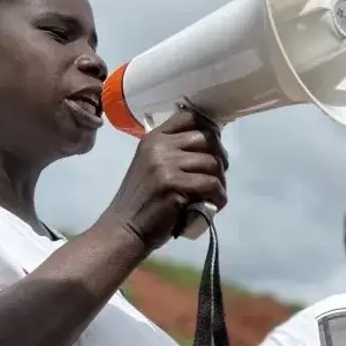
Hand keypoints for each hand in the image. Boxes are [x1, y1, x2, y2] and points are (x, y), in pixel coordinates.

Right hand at [99, 106, 227, 251]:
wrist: (125, 228)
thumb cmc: (143, 201)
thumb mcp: (152, 166)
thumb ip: (174, 152)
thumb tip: (212, 146)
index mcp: (154, 138)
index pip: (190, 116)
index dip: (210, 129)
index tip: (214, 148)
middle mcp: (159, 146)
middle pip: (207, 138)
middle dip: (220, 157)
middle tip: (218, 176)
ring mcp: (165, 164)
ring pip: (212, 162)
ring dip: (220, 181)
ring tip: (214, 194)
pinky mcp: (173, 184)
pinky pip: (211, 184)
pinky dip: (219, 196)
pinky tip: (214, 204)